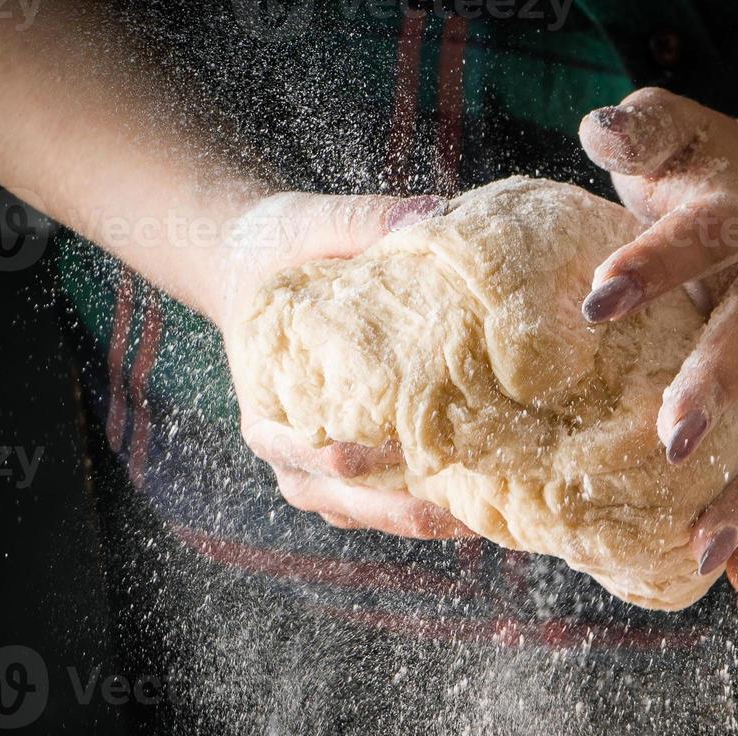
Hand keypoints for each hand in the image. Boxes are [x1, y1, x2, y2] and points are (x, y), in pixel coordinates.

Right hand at [205, 191, 474, 539]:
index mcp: (268, 406)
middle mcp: (287, 451)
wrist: (256, 268)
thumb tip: (437, 214)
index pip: (307, 450)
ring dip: (420, 518)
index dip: (350, 457)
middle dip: (401, 507)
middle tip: (461, 507)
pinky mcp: (347, 470)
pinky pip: (381, 505)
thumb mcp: (314, 225)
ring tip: (481, 515)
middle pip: (344, 499)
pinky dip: (422, 510)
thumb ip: (367, 223)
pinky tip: (474, 507)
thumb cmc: (283, 251)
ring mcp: (316, 469)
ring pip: (366, 514)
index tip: (391, 454)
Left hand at [578, 88, 737, 606]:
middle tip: (670, 443)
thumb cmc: (708, 176)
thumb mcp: (676, 132)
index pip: (696, 245)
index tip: (597, 300)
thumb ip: (641, 127)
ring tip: (701, 556)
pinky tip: (737, 586)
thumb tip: (599, 129)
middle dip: (716, 395)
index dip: (651, 269)